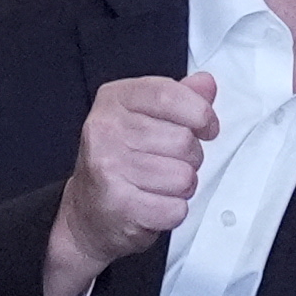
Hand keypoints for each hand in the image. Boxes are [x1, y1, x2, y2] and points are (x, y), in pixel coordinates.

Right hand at [46, 72, 222, 295]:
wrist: (87, 211)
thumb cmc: (119, 160)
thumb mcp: (143, 117)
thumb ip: (177, 98)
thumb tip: (206, 84)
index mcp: (114, 100)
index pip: (169, 94)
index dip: (200, 113)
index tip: (207, 127)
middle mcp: (106, 130)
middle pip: (183, 140)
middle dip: (190, 157)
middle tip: (170, 163)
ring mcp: (109, 167)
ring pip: (184, 177)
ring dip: (182, 187)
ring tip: (159, 185)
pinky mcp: (119, 205)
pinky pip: (176, 209)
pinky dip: (173, 212)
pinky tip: (153, 205)